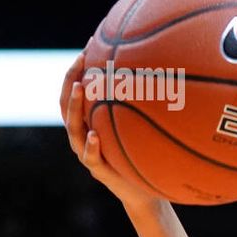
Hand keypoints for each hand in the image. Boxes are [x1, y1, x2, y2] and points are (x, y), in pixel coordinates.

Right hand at [60, 43, 165, 212]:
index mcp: (92, 123)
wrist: (146, 192)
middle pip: (67, 105)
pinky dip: (90, 146)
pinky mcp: (98, 171)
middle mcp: (84, 135)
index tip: (90, 44)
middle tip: (80, 60)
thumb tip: (169, 76)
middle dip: (71, 80)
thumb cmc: (145, 157)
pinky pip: (90, 157)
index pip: (77, 92)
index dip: (80, 69)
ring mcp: (87, 153)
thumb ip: (145, 109)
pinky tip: (93, 136)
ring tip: (81, 88)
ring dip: (75, 107)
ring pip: (73, 128)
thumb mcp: (143, 130)